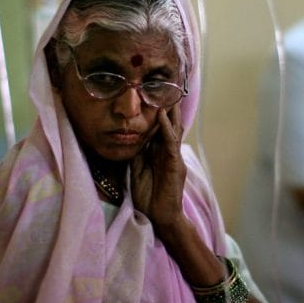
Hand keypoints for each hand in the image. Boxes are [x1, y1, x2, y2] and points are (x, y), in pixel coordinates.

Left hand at [130, 105, 186, 229]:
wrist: (160, 217)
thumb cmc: (148, 196)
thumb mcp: (137, 170)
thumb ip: (136, 154)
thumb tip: (129, 137)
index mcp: (159, 153)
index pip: (159, 129)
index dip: (156, 112)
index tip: (150, 94)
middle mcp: (168, 152)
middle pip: (169, 124)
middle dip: (167, 106)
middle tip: (164, 86)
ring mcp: (173, 157)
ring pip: (173, 129)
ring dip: (169, 111)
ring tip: (167, 93)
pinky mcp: (174, 164)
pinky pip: (170, 142)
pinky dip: (166, 128)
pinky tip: (161, 115)